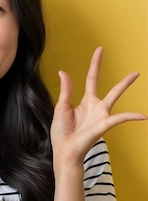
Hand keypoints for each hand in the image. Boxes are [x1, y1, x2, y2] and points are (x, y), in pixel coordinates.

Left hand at [50, 47, 146, 164]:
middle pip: (112, 89)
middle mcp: (96, 107)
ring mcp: (101, 115)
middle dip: (123, 81)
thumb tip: (63, 72)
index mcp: (85, 102)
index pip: (92, 79)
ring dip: (125, 86)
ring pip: (116, 97)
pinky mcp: (103, 124)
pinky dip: (131, 116)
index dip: (95, 64)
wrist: (64, 150)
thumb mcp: (61, 107)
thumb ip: (66, 90)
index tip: (100, 50)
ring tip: (136, 75)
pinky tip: (143, 116)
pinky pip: (120, 118)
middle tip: (136, 72)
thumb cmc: (62, 133)